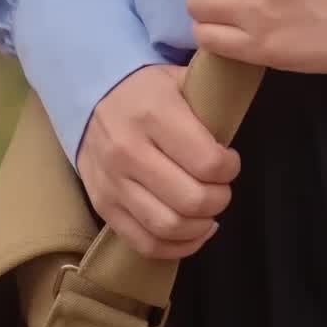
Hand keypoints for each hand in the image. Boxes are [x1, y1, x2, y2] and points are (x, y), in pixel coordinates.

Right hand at [76, 63, 240, 260]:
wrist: (88, 98)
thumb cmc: (146, 91)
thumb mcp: (178, 79)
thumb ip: (210, 102)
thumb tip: (237, 127)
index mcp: (153, 113)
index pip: (207, 161)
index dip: (229, 168)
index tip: (230, 161)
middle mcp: (128, 150)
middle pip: (190, 200)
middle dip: (219, 199)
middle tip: (221, 188)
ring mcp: (112, 182)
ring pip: (168, 226)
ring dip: (200, 226)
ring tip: (208, 211)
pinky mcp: (103, 206)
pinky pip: (145, 244)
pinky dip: (177, 247)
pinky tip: (192, 231)